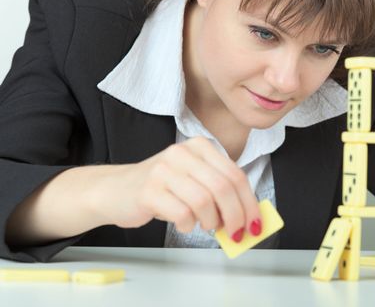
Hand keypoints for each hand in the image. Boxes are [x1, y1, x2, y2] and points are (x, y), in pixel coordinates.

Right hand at [97, 136, 261, 241]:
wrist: (114, 190)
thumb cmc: (161, 189)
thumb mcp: (193, 181)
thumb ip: (219, 192)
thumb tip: (248, 217)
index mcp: (199, 147)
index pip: (235, 174)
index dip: (249, 202)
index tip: (255, 223)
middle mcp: (182, 153)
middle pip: (223, 187)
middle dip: (236, 216)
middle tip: (236, 233)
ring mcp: (163, 170)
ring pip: (204, 201)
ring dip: (211, 221)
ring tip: (205, 225)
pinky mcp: (148, 190)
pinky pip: (182, 213)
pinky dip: (188, 225)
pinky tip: (183, 223)